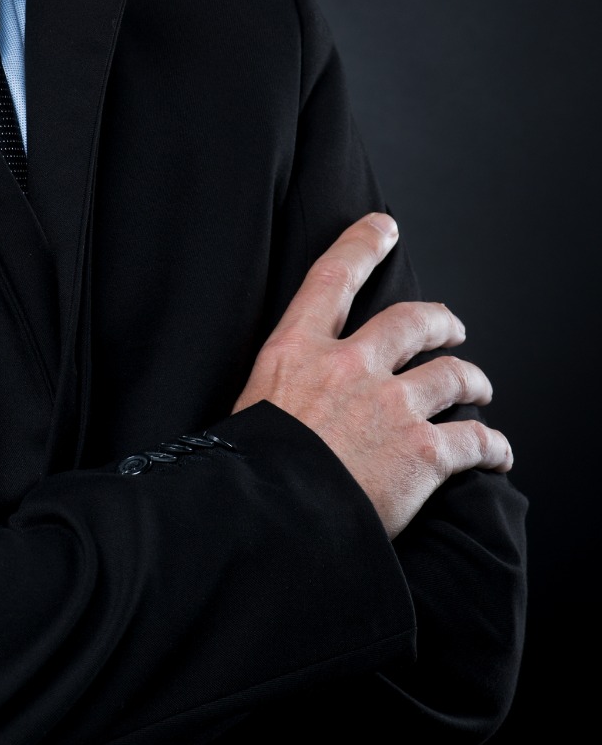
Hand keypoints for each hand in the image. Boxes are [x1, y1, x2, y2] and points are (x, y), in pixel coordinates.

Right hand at [233, 213, 511, 537]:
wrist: (269, 517)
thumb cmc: (248, 469)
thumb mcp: (246, 409)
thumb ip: (276, 392)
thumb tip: (278, 407)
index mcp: (296, 352)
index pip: (333, 280)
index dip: (361, 246)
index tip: (383, 227)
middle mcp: (349, 366)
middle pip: (411, 321)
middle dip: (440, 321)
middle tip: (451, 328)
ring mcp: (391, 406)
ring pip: (453, 375)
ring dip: (473, 381)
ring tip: (480, 390)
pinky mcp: (424, 452)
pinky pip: (475, 440)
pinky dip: (493, 448)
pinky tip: (498, 455)